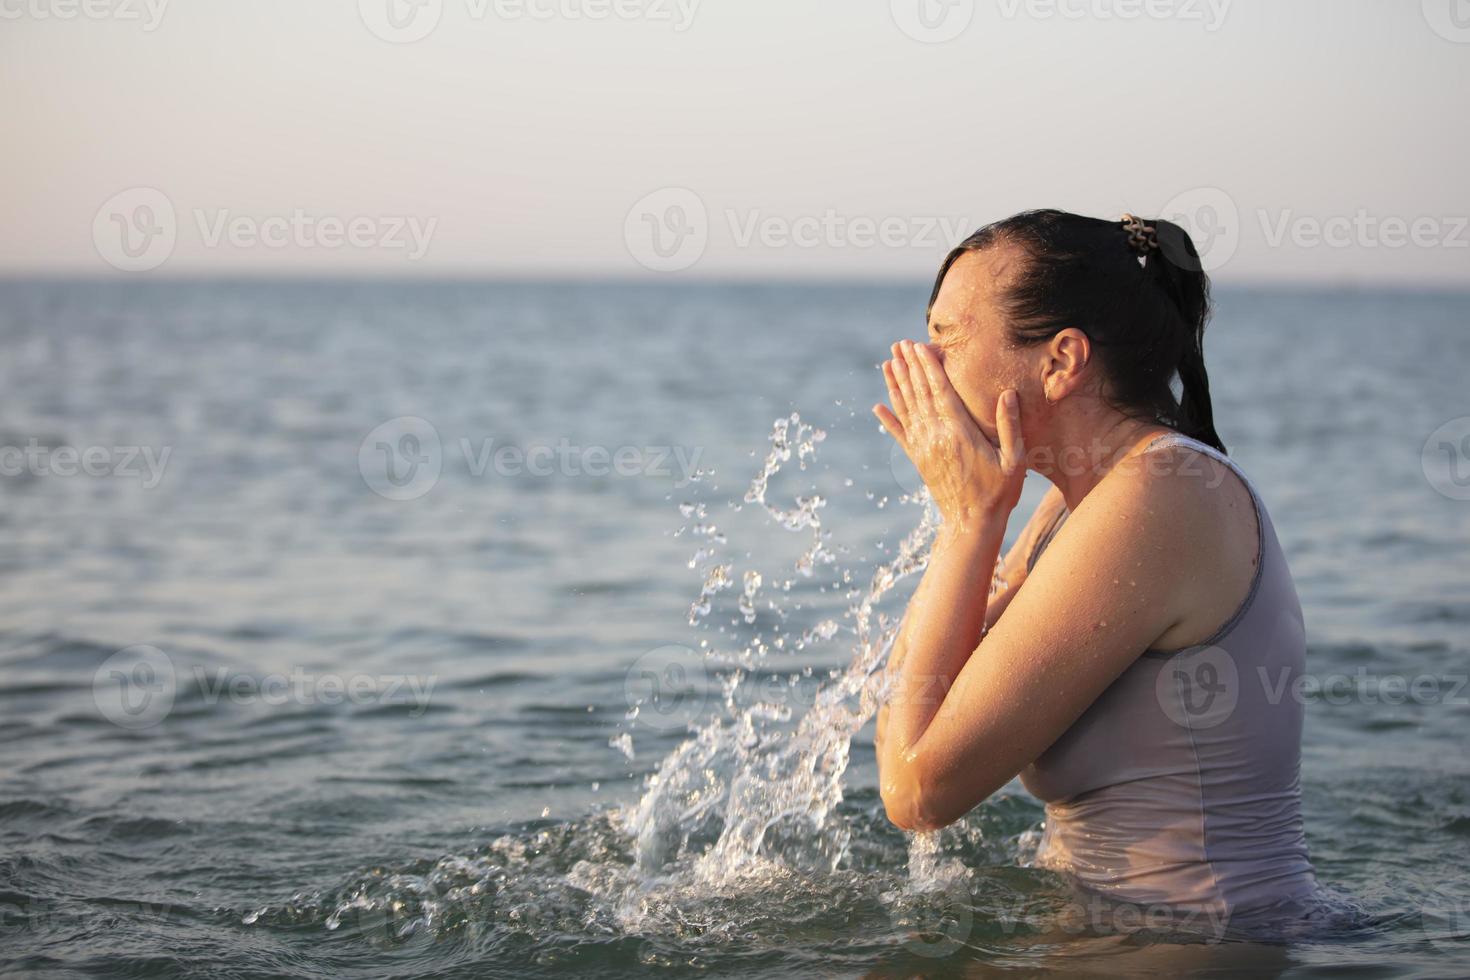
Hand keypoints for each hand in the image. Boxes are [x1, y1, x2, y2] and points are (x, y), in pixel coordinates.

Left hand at [874, 340, 1025, 530]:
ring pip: (907, 410)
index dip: (929, 367)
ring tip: (888, 362)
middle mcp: (937, 437)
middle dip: (910, 367)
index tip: (919, 346)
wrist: (972, 525)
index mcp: (960, 433)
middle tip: (899, 344)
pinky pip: (900, 435)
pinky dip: (888, 420)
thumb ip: (1010, 426)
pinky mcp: (918, 461)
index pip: (941, 391)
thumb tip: (1008, 394)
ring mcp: (924, 449)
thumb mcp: (1014, 460)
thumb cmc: (999, 492)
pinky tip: (877, 406)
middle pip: (920, 394)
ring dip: (896, 385)